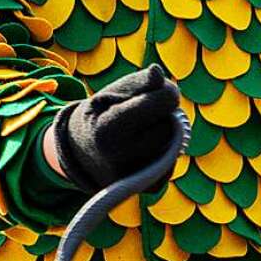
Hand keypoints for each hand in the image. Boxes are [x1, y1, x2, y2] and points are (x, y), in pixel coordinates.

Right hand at [51, 64, 180, 190]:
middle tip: (145, 112)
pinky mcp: (152, 187)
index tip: (158, 88)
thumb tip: (158, 73)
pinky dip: (167, 148)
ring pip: (176, 142)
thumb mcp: (113, 92)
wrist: (84, 153)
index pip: (162, 102)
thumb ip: (138, 81)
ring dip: (167, 131)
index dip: (166, 91)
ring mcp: (139, 176)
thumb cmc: (103, 114)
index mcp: (110, 129)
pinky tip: (146, 147)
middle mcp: (123, 157)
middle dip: (165, 113)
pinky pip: (175, 158)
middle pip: (171, 123)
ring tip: (143, 130)